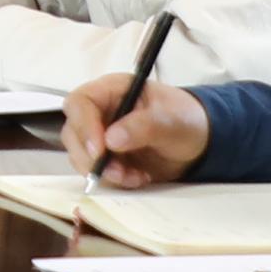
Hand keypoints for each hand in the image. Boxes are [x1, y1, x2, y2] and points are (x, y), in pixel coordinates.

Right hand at [61, 75, 210, 187]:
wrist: (197, 142)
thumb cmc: (185, 119)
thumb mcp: (171, 120)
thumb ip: (144, 126)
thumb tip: (111, 139)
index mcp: (112, 91)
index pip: (80, 102)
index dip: (84, 125)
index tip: (100, 150)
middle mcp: (100, 112)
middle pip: (73, 132)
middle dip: (93, 157)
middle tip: (119, 171)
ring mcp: (100, 136)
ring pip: (81, 156)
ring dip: (105, 172)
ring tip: (135, 176)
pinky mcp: (106, 158)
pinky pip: (96, 172)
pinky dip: (114, 180)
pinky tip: (137, 178)